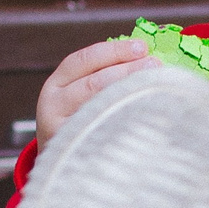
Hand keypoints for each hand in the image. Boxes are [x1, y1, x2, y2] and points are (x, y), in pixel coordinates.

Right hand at [34, 38, 153, 145]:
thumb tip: (143, 54)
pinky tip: (146, 113)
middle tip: (155, 64)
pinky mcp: (79, 151)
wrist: (61, 160)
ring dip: (131, 93)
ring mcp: (64, 131)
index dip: (114, 51)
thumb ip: (102, 73)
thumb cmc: (81, 118)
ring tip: (155, 85)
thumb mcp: (78, 94)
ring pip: (101, 107)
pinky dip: (128, 120)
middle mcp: (53, 106)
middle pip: (94, 83)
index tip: (142, 47)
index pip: (83, 60)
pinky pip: (107, 131)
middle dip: (128, 70)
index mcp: (55, 85)